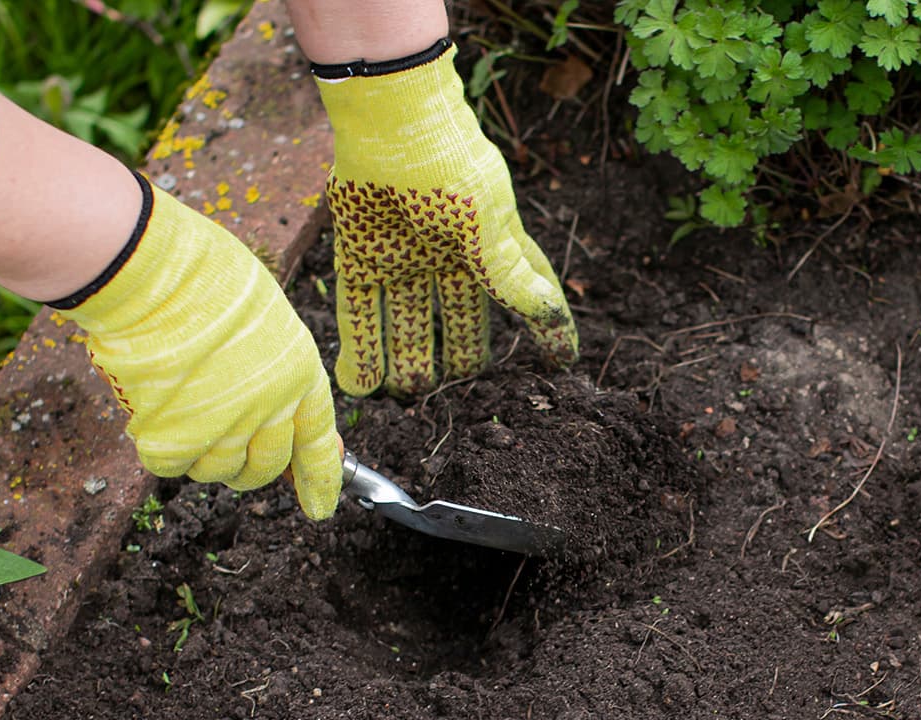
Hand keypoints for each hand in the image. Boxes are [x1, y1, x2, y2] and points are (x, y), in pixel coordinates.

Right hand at [65, 182, 342, 519]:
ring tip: (186, 402)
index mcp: (299, 376)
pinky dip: (164, 446)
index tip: (320, 507)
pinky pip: (173, 465)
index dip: (320, 479)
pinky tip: (157, 408)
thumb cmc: (205, 278)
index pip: (317, 444)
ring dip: (203, 450)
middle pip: (265, 467)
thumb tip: (282, 418)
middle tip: (224, 437)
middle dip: (250, 464)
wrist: (151, 274)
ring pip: (217, 470)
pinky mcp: (173, 440)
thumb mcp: (265, 317)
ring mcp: (221, 430)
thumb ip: (277, 370)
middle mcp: (268, 411)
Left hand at [317, 44, 576, 396]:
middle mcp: (448, 256)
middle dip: (455, 360)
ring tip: (406, 396)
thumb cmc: (452, 164)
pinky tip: (359, 385)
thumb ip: (511, 276)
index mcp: (489, 244)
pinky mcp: (362, 255)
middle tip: (449, 397)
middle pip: (456, 321)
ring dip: (406, 361)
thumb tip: (552, 320)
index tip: (560, 363)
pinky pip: (361, 312)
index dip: (542, 326)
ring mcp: (403, 257)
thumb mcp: (489, 226)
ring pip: (407, 323)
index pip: (522, 294)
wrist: (391, 121)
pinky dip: (360, 349)